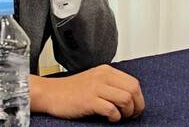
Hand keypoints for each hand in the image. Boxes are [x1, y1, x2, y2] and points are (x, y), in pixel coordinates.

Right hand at [29, 65, 144, 121]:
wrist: (50, 93)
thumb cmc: (71, 90)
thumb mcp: (94, 80)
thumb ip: (110, 84)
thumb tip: (130, 98)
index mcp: (106, 71)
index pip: (133, 82)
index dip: (139, 98)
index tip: (136, 108)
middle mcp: (102, 76)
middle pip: (133, 89)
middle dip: (136, 106)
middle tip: (131, 115)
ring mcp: (95, 88)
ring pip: (125, 99)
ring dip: (126, 112)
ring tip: (119, 116)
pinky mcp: (89, 100)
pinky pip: (111, 109)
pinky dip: (114, 117)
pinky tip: (108, 118)